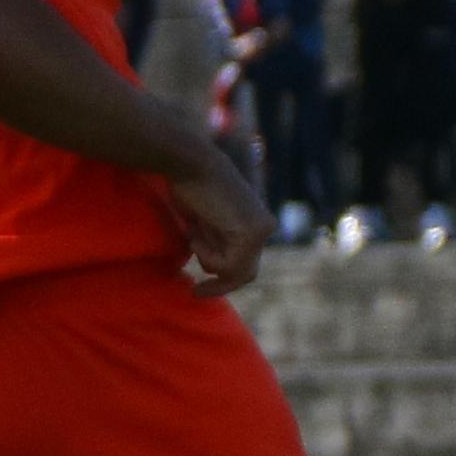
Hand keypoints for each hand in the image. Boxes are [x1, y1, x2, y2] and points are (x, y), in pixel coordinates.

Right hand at [160, 149, 270, 294]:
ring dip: (207, 260)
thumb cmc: (191, 187)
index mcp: (257, 224)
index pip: (247, 263)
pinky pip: (228, 265)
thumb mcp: (205, 223)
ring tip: (193, 233)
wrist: (192, 163)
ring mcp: (262, 231)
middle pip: (247, 273)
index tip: (198, 289)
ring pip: (236, 272)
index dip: (224, 277)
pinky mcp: (252, 234)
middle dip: (221, 282)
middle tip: (196, 291)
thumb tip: (215, 269)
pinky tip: (196, 233)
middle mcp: (265, 228)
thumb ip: (216, 242)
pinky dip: (207, 255)